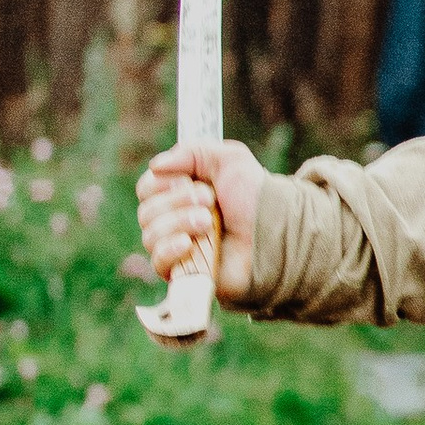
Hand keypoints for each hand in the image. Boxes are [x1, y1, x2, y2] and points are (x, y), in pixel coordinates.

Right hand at [137, 140, 264, 301]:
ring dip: (179, 223)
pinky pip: (158, 263)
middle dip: (176, 202)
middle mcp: (174, 221)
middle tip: (209, 202)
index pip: (146, 188)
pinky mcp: (185, 273)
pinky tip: (188, 244)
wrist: (277, 230)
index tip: (191, 181)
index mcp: (179, 194)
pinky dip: (169, 249)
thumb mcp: (229, 160)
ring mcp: (178, 248)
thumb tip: (156, 166)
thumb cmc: (254, 196)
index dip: (162, 183)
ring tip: (209, 222)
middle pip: (147, 211)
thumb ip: (192, 152)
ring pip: (150, 235)